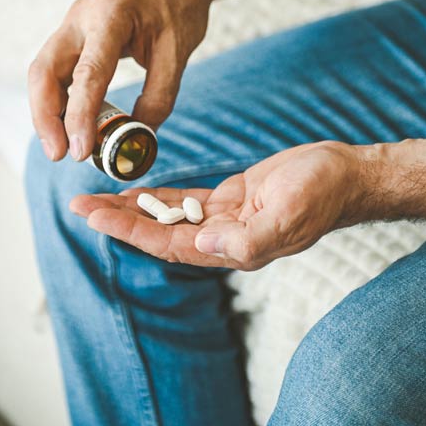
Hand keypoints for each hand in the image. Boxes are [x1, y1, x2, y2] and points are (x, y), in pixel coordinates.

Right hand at [29, 0, 211, 162]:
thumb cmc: (178, 5)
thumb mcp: (179, 52)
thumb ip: (159, 96)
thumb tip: (138, 136)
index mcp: (110, 15)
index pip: (88, 72)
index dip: (80, 115)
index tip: (80, 150)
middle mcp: (81, 18)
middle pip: (44, 70)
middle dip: (45, 116)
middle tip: (58, 155)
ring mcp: (73, 26)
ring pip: (44, 72)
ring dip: (47, 112)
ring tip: (62, 149)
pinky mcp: (74, 37)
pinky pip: (56, 71)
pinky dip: (58, 100)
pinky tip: (68, 126)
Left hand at [71, 141, 369, 269]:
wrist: (347, 176)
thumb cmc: (323, 194)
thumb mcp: (289, 214)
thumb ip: (248, 238)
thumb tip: (202, 246)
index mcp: (234, 249)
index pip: (169, 245)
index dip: (130, 232)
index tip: (95, 217)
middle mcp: (223, 240)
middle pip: (159, 233)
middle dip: (118, 221)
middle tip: (79, 205)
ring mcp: (225, 221)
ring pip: (168, 217)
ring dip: (132, 208)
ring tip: (95, 198)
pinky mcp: (230, 200)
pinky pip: (186, 199)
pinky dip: (159, 195)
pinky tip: (136, 190)